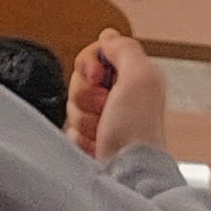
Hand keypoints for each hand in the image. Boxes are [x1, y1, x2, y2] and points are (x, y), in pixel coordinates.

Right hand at [68, 31, 165, 161]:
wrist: (129, 175)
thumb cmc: (137, 131)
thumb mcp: (140, 77)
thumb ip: (125, 49)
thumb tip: (109, 35)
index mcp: (135, 78)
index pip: (95, 55)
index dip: (90, 64)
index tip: (99, 78)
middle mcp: (121, 97)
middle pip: (80, 79)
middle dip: (84, 94)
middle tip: (104, 107)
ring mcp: (106, 121)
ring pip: (72, 105)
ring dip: (82, 118)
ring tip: (102, 130)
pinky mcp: (92, 142)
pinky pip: (69, 129)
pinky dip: (79, 137)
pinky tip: (96, 145)